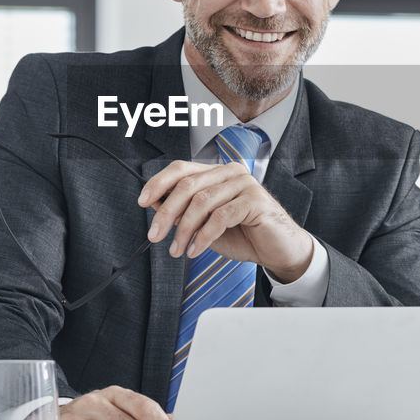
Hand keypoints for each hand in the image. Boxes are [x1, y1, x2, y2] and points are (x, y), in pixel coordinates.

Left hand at [138, 160, 313, 282]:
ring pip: (202, 201)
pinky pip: (220, 216)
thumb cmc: (244, 235)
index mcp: (217, 173)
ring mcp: (245, 184)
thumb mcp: (205, 224)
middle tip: (155, 234)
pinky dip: (204, 236)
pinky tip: (197, 249)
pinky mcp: (255, 200)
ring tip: (178, 249)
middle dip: (167, 212)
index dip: (159, 183)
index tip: (143, 200)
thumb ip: (183, 211)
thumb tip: (153, 203)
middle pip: (188, 185)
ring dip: (184, 229)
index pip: (182, 168)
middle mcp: (231, 172)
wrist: (277, 251)